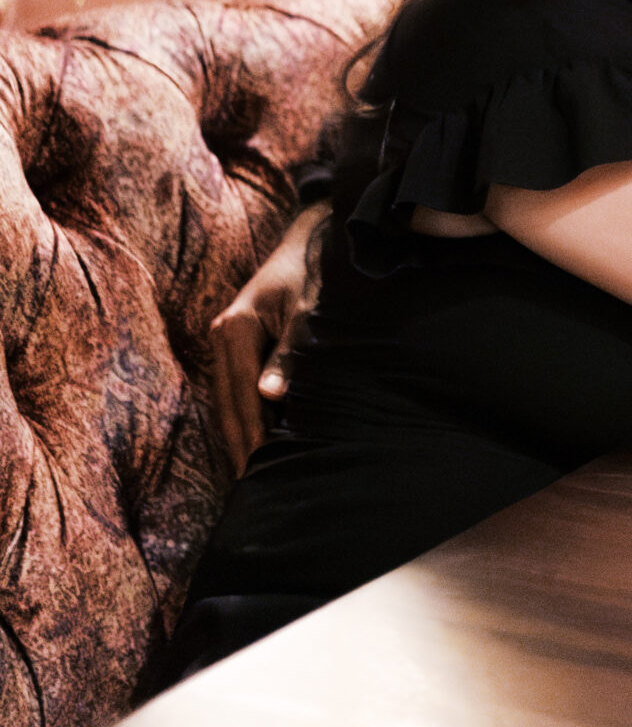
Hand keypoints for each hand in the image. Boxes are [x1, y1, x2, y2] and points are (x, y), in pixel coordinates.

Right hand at [208, 204, 326, 475]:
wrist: (311, 238)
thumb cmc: (315, 273)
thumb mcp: (308, 311)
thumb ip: (290, 354)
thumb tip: (269, 397)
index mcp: (235, 327)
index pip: (241, 394)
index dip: (250, 434)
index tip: (259, 469)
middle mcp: (221, 334)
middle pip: (227, 402)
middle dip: (239, 444)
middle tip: (250, 488)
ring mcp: (225, 339)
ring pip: (227, 399)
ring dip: (239, 434)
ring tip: (250, 476)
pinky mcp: (236, 343)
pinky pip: (235, 388)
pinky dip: (243, 416)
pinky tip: (253, 442)